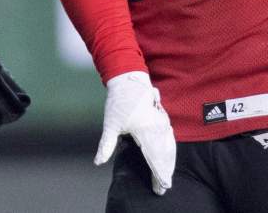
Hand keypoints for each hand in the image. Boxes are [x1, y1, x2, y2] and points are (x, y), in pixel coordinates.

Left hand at [95, 70, 175, 195]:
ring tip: (167, 176)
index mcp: (145, 132)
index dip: (158, 174)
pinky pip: (170, 138)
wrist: (129, 80)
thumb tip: (98, 162)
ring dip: (169, 162)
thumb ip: (106, 145)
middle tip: (163, 187)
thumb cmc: (118, 103)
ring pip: (169, 147)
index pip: (154, 158)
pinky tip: (169, 157)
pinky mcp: (163, 118)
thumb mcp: (110, 124)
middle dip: (164, 172)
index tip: (161, 187)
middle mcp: (157, 128)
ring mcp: (162, 123)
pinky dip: (170, 151)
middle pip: (164, 155)